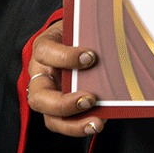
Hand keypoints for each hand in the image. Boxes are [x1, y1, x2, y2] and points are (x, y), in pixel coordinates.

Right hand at [26, 20, 104, 136]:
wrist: (74, 39)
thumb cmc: (77, 32)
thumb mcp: (80, 26)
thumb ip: (89, 34)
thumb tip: (114, 41)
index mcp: (43, 49)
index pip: (45, 52)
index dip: (66, 57)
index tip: (90, 57)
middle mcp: (40, 76)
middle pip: (39, 97)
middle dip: (64, 103)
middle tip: (90, 99)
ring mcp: (48, 96)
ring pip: (51, 119)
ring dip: (74, 125)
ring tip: (97, 123)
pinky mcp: (59, 110)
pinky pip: (66, 123)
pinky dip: (82, 126)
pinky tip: (100, 122)